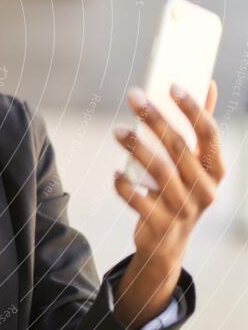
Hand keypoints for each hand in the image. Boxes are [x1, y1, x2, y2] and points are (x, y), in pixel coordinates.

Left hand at [110, 80, 224, 328]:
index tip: (172, 86)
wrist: (166, 245)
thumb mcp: (194, 166)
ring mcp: (183, 210)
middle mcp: (204, 190)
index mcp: (215, 171)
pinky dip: (124, 185)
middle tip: (133, 96)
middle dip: (155, 119)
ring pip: (159, 173)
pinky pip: (138, 200)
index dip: (193, 109)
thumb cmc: (180, 193)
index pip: (208, 135)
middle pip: (179, 148)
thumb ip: (199, 129)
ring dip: (136, 148)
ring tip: (117, 130)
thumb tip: (208, 84)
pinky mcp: (160, 225)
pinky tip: (115, 173)